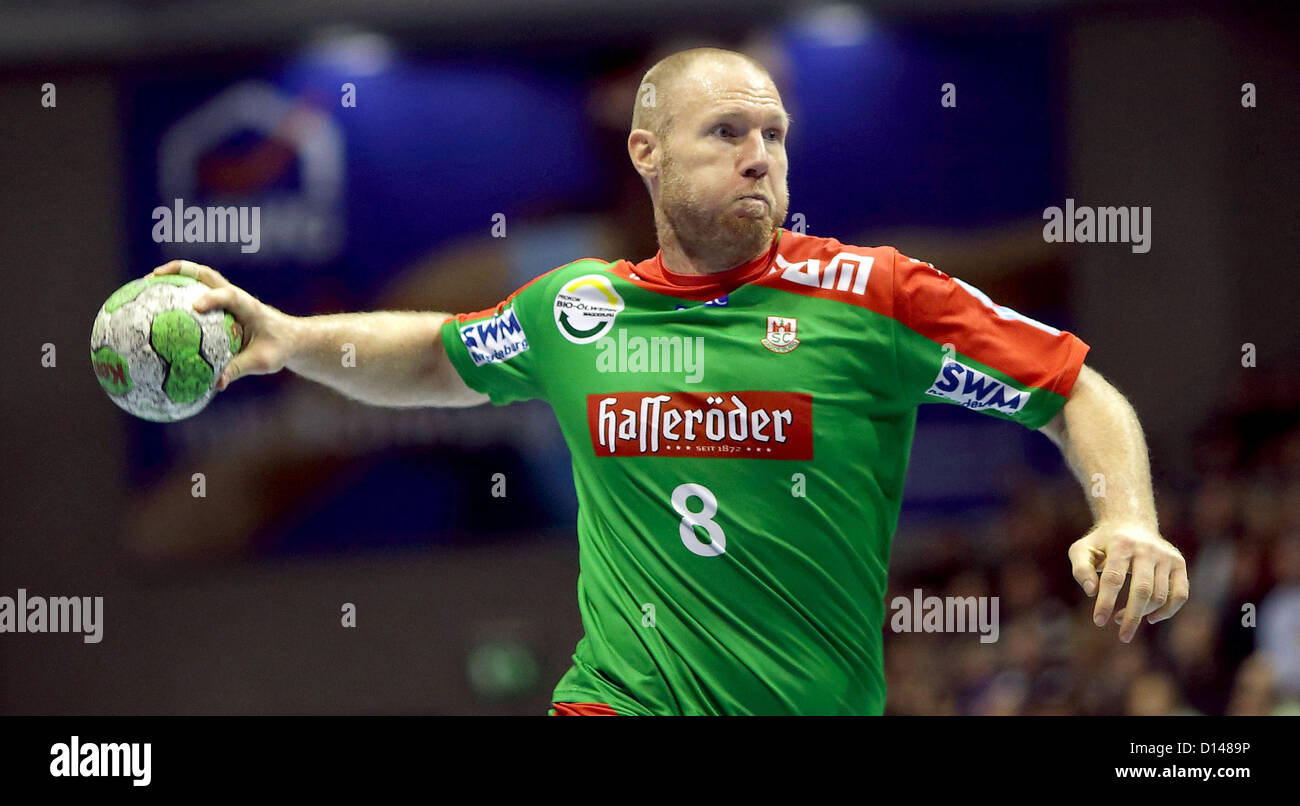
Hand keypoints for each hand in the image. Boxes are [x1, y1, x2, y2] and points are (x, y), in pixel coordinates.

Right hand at [150, 260, 296, 389]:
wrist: (290, 339)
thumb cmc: (278, 349)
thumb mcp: (263, 362)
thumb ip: (239, 369)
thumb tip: (216, 384)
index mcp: (248, 307)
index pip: (230, 296)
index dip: (213, 298)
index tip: (195, 307)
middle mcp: (236, 296)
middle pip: (206, 275)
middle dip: (181, 271)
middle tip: (154, 276)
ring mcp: (228, 297)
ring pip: (199, 279)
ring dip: (175, 277)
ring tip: (146, 284)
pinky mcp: (222, 305)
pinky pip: (197, 295)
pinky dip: (177, 296)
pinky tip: (157, 308)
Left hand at [1067, 521, 1188, 642]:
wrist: (1131, 523)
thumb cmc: (1102, 543)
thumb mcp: (1082, 550)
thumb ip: (1081, 569)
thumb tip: (1092, 592)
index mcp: (1121, 544)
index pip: (1113, 578)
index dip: (1106, 602)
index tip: (1099, 621)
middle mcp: (1147, 549)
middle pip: (1142, 590)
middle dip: (1131, 616)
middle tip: (1122, 636)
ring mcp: (1166, 556)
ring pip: (1160, 595)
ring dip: (1143, 614)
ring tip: (1122, 619)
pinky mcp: (1179, 563)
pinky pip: (1180, 594)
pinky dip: (1168, 611)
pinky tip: (1150, 618)